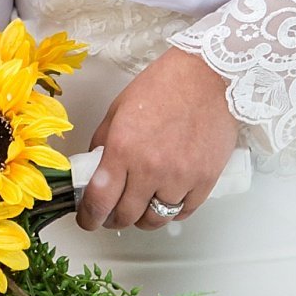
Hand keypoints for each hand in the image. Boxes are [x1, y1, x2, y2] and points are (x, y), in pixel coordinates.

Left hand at [77, 47, 239, 232]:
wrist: (208, 76)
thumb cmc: (165, 84)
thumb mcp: (119, 107)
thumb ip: (103, 141)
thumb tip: (95, 168)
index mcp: (123, 148)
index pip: (99, 200)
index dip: (89, 217)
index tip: (88, 220)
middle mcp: (149, 168)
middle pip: (126, 216)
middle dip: (114, 219)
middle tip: (112, 214)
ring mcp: (179, 178)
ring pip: (155, 220)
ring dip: (143, 219)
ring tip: (140, 208)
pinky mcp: (204, 182)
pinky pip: (183, 212)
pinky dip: (172, 211)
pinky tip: (166, 200)